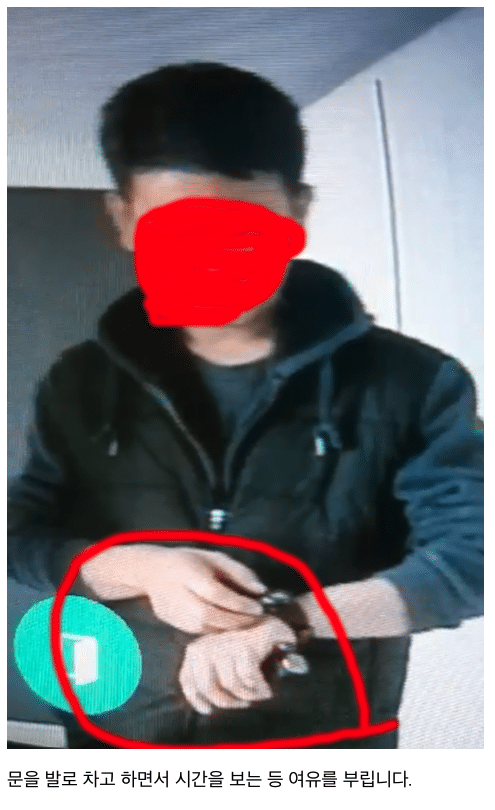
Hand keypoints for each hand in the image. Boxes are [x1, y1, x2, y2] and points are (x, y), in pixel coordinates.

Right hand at [80, 544, 266, 633]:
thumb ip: (238, 572)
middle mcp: (177, 594)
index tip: (259, 607)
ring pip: (204, 627)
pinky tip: (229, 624)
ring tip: (245, 622)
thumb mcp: (214, 558)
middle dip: (236, 620)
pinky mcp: (172, 623)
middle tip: (256, 619)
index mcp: (187, 572)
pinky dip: (217, 630)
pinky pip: (198, 631)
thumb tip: (260, 590)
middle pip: (208, 615)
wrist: (151, 571)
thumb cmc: (188, 561)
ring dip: (228, 628)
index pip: (215, 593)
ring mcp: (172, 611)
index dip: (239, 603)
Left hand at [179, 616, 295, 713]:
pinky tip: (266, 689)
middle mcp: (207, 644)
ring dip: (248, 695)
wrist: (272, 633)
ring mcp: (226, 643)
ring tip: (257, 693)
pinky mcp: (245, 645)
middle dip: (227, 701)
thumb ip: (207, 682)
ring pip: (230, 684)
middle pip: (207, 687)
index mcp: (196, 650)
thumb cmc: (246, 655)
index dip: (196, 699)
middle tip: (243, 703)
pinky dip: (259, 688)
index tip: (208, 710)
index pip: (187, 680)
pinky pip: (248, 677)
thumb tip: (205, 708)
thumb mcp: (221, 667)